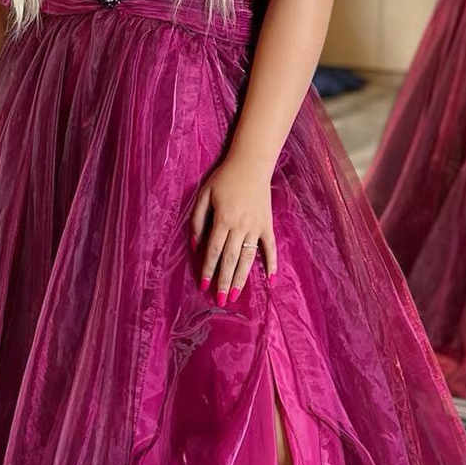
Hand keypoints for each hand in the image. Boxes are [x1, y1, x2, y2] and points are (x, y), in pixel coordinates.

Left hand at [190, 152, 277, 302]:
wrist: (251, 164)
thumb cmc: (224, 179)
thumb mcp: (203, 195)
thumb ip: (197, 221)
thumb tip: (194, 245)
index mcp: (223, 219)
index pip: (213, 250)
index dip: (208, 270)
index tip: (204, 286)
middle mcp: (240, 226)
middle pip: (230, 259)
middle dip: (225, 281)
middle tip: (221, 300)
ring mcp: (256, 227)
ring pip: (248, 258)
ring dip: (242, 278)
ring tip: (236, 295)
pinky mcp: (267, 224)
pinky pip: (270, 247)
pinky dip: (271, 263)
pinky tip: (270, 279)